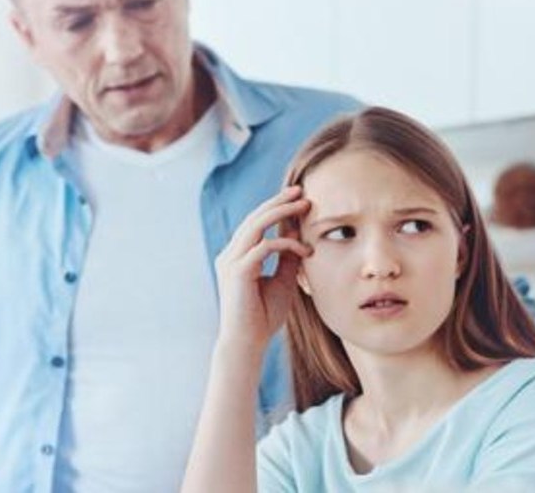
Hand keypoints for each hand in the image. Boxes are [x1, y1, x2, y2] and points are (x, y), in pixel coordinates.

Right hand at [213, 185, 311, 351]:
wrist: (247, 343)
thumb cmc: (264, 316)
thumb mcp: (282, 281)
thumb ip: (287, 258)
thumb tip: (297, 236)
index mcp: (237, 256)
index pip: (256, 223)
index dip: (276, 209)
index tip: (299, 199)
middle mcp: (230, 255)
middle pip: (254, 218)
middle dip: (279, 202)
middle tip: (300, 190)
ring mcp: (231, 262)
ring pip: (256, 226)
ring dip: (282, 213)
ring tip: (304, 204)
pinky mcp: (238, 272)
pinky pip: (263, 247)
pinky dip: (285, 244)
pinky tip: (304, 250)